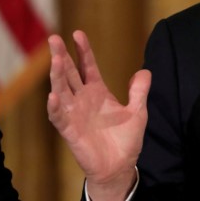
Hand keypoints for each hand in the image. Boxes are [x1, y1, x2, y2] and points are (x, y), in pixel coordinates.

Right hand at [47, 30, 150, 200]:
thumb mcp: (138, 111)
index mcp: (98, 92)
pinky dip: (55, 107)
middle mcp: (83, 100)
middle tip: (54, 39)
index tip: (77, 34)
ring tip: (54, 60)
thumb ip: (139, 91)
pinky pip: (59, 117)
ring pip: (61, 90)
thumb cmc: (126, 139)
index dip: (83, 51)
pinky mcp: (70, 130)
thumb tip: (145, 71)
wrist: (119, 166)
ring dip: (56, 76)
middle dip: (61, 56)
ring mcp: (74, 114)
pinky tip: (53, 95)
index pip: (87, 66)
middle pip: (69, 73)